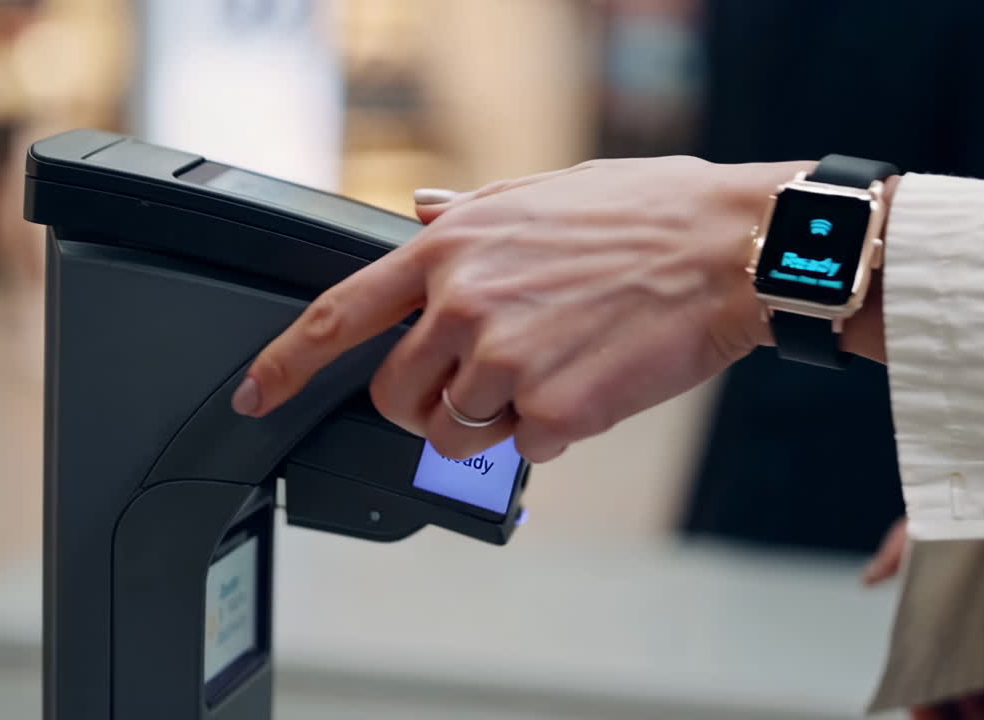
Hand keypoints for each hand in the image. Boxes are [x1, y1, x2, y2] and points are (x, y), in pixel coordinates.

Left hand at [233, 157, 811, 459]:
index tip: (257, 392)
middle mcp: (464, 303)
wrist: (727, 249)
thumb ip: (467, 213)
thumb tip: (418, 213)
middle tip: (479, 386)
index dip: (286, 360)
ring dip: (493, 422)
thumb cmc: (646, 214)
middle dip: (427, 404)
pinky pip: (524, 449)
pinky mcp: (551, 409)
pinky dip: (553, 430)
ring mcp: (503, 359)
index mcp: (451, 248)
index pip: (339, 313)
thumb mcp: (541, 190)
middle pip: (394, 395)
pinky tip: (592, 381)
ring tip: (552, 373)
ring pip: (455, 434)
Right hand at [862, 525, 983, 718]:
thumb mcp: (915, 531)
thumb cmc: (950, 511)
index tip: (921, 713)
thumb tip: (868, 579)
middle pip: (957, 681)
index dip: (922, 694)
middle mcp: (958, 623)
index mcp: (930, 608)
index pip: (923, 663)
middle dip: (960, 709)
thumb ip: (893, 557)